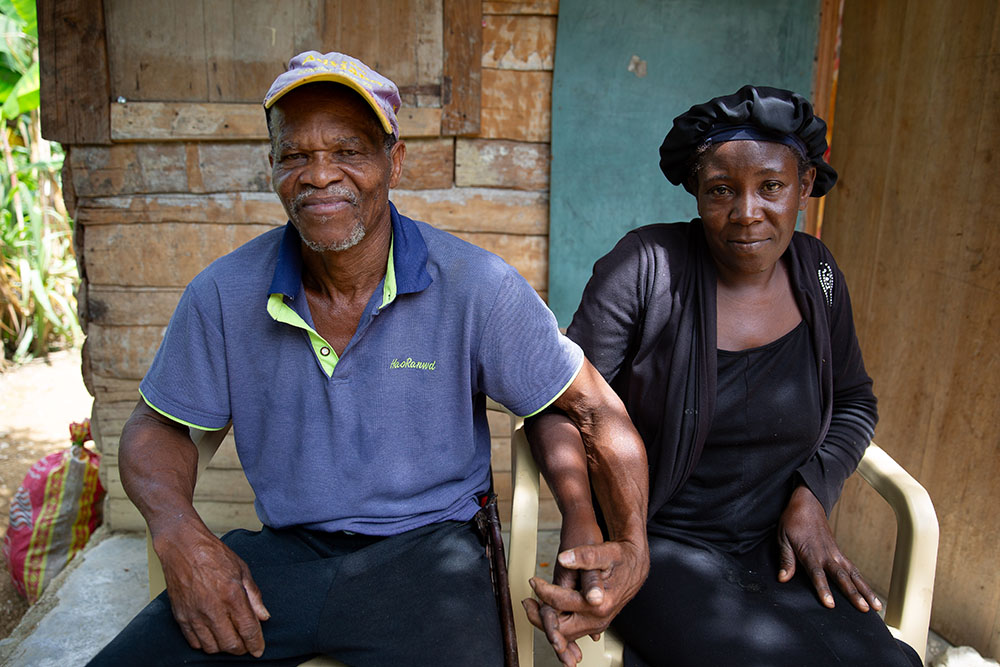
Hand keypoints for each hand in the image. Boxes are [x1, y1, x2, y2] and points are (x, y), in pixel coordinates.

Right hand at [155, 522, 269, 655]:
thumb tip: (263, 617)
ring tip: (230, 638)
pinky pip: (194, 642)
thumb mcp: (242, 570)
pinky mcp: (180, 616)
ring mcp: (194, 614)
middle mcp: (212, 608)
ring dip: (224, 647)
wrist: (183, 547)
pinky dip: (205, 644)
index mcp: (232, 595)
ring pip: (212, 647)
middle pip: (230, 644)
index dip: (256, 644)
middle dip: (241, 649)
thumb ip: (254, 596)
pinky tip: (212, 635)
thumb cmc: (214, 555)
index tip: (259, 650)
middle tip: (246, 645)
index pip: (248, 630)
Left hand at [523, 537, 646, 665]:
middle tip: (526, 603)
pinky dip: (559, 626)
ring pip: (566, 633)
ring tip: (532, 607)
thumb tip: (564, 559)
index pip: (561, 602)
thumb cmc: (621, 558)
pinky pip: (574, 630)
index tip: (534, 581)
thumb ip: (585, 556)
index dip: (543, 591)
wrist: (636, 565)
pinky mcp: (596, 622)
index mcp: (599, 603)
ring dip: (547, 622)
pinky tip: (549, 615)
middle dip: (540, 617)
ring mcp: (598, 623)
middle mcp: (598, 618)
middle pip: (561, 628)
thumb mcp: (605, 552)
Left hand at [776, 485, 881, 612]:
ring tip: (876, 607)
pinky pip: (853, 569)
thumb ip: (786, 559)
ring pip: (853, 574)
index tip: (830, 604)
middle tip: (863, 608)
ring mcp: (835, 553)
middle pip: (841, 577)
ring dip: (865, 591)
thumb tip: (783, 579)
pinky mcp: (839, 553)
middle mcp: (826, 554)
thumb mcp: (782, 537)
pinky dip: (863, 582)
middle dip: (853, 593)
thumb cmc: (793, 521)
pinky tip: (871, 595)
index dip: (823, 589)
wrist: (807, 503)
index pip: (817, 574)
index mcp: (810, 552)